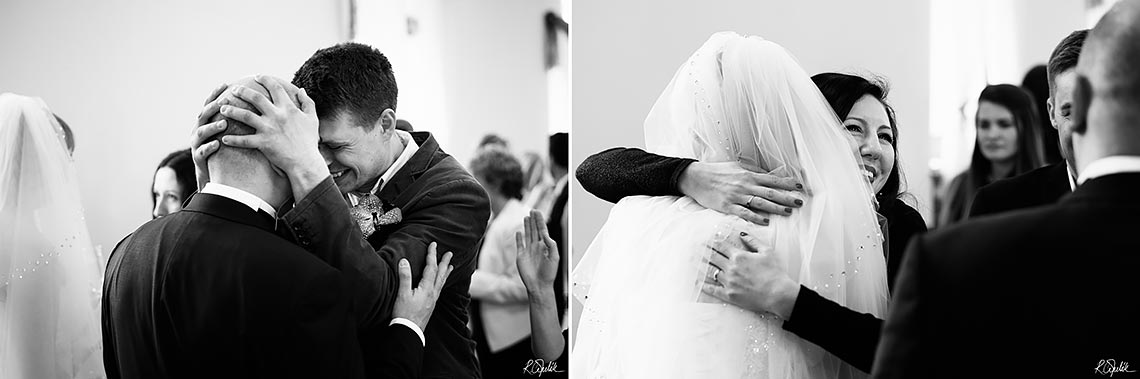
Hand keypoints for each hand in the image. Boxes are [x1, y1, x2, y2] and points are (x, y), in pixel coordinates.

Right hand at [190, 83, 229, 188]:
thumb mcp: (226, 131)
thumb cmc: (224, 148)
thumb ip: (232, 117)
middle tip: (224, 102)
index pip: (209, 104)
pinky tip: (217, 144)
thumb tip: (250, 100)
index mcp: (205, 121)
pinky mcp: (198, 158)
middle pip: (203, 115)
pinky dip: (209, 147)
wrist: (213, 173)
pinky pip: (202, 152)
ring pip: (201, 132)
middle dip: (213, 108)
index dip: (215, 94)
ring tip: (223, 124)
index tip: (226, 84)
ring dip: (212, 127)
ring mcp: (196, 144)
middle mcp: (198, 130)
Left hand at [217, 75, 326, 180]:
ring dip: (232, 111)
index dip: (265, 79)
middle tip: (234, 89)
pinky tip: (223, 138)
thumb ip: (307, 102)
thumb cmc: (309, 141)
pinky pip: (244, 140)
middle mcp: (277, 116)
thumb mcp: (312, 119)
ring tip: (223, 108)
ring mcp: (268, 129)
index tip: (257, 76)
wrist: (306, 162)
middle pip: (255, 98)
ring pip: (245, 116)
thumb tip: (302, 90)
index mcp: (289, 108)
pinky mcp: (263, 143)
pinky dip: (233, 140)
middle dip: (243, 91)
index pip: (275, 88)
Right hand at [393, 242, 453, 329]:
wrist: (409, 331)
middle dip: (444, 263)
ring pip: (441, 283)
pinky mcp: (431, 305)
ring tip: (450, 266)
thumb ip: (404, 277)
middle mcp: (433, 293)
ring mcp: (433, 300)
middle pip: (440, 275)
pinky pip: (439, 289)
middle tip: (450, 253)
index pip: (431, 268)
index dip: (432, 255)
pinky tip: (439, 284)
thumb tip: (404, 261)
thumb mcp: (402, 294)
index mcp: (427, 289)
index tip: (434, 244)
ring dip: (445, 273)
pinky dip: (441, 282)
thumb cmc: (404, 314)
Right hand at [516, 210, 559, 291]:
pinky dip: (519, 238)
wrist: (539, 285)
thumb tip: (546, 235)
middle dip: (533, 220)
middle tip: (532, 211)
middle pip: (534, 230)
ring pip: (527, 235)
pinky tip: (519, 232)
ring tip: (526, 217)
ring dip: (527, 226)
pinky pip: (520, 244)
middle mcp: (537, 247)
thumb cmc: (549, 274)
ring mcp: (528, 251)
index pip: (542, 230)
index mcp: (545, 247)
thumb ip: (552, 245)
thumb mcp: (555, 258)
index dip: (540, 221)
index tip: (537, 213)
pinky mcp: (521, 256)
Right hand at [678, 161, 803, 224]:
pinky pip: (744, 212)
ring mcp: (736, 196)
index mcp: (748, 175)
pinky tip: (766, 221)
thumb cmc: (716, 171)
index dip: (787, 183)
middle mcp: (745, 185)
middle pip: (770, 192)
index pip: (773, 179)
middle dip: (787, 197)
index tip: (800, 186)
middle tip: (800, 202)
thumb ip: (752, 171)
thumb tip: (767, 174)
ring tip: (788, 212)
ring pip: (761, 202)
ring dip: (776, 208)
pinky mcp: (727, 206)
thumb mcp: (736, 166)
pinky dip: (756, 217)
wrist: (696, 177)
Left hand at [701, 232, 798, 319]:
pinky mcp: (729, 295)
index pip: (721, 245)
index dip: (713, 241)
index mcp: (739, 256)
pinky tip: (698, 282)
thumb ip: (753, 241)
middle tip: (695, 247)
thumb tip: (742, 234)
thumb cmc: (775, 272)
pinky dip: (704, 285)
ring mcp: (729, 282)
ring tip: (693, 261)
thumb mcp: (767, 252)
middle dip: (703, 251)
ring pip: (710, 271)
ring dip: (701, 265)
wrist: (777, 294)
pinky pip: (713, 289)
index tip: (707, 238)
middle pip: (712, 257)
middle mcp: (731, 268)